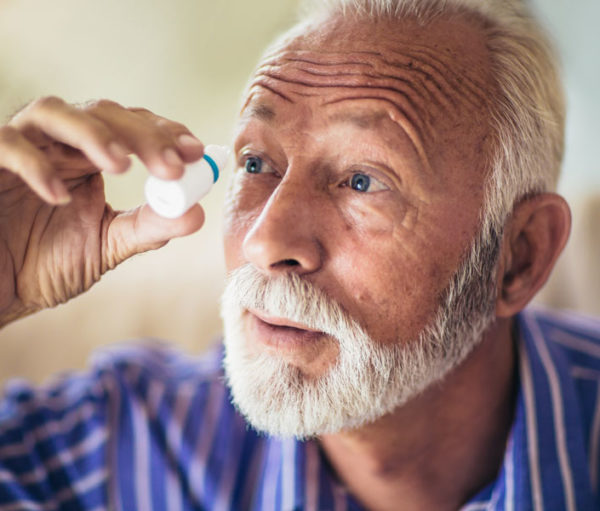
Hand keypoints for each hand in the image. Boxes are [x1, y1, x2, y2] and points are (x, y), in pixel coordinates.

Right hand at [0, 97, 206, 326]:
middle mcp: (58, 144)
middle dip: (142, 135)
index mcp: (90, 158)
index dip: (165, 133)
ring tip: (121, 166)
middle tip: (171, 165)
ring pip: (53, 111)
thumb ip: (149, 227)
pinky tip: (60, 195)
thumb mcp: (107, 245)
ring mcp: (21, 148)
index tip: (196, 152)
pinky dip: (35, 164)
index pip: (132, 127)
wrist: (1, 290)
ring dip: (92, 134)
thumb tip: (197, 214)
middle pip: (102, 113)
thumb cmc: (46, 263)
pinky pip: (6, 146)